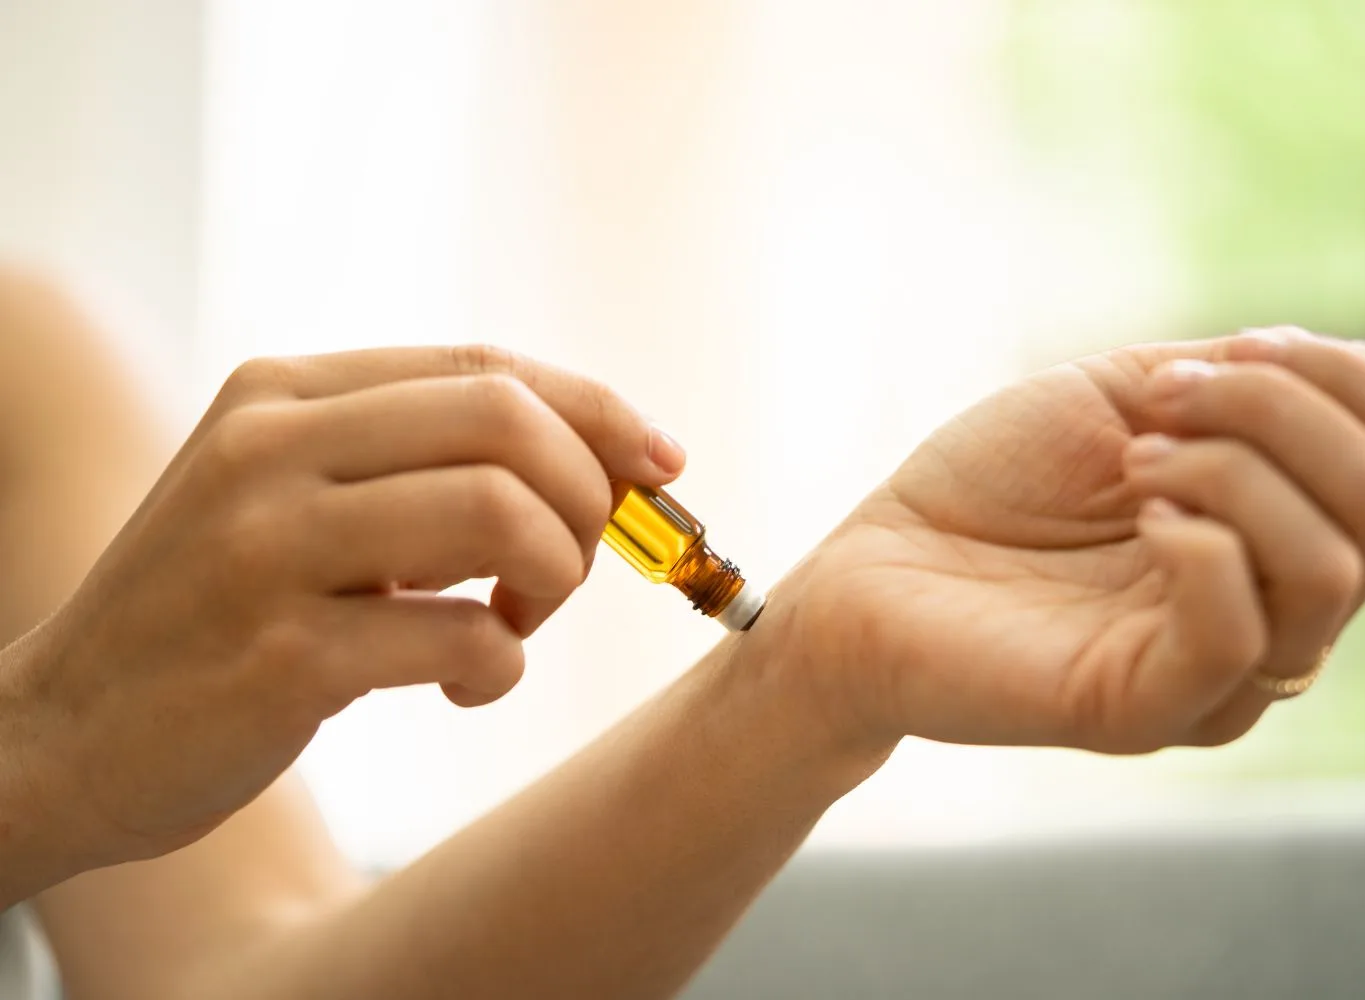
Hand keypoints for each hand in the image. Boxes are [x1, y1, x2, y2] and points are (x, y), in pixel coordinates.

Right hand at [2, 345, 681, 868]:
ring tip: (516, 622)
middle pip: (507, 421)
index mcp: (283, 394)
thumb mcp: (297, 500)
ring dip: (552, 576)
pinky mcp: (283, 656)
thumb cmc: (220, 614)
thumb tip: (607, 462)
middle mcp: (270, 448)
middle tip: (573, 564)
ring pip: (499, 513)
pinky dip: (501, 664)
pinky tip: (468, 681)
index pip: (485, 369)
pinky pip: (465, 638)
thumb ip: (421, 463)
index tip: (663, 463)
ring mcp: (269, 548)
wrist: (65, 732)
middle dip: (587, 494)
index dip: (598, 411)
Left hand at [764, 329, 1364, 754]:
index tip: (1218, 353)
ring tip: (1129, 459)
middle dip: (1280, 409)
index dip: (1337, 380)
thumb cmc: (988, 482)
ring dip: (1233, 469)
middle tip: (1154, 402)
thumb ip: (1248, 382)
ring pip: (1328, 566)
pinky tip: (1137, 513)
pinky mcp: (1144, 709)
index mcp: (1275, 537)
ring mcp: (1215, 673)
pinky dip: (1204, 545)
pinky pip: (1240, 637)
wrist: (872, 565)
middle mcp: (1270, 614)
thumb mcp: (1125, 395)